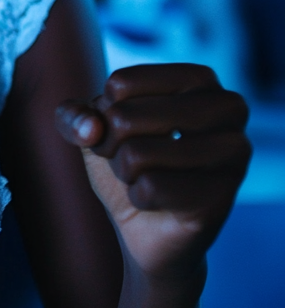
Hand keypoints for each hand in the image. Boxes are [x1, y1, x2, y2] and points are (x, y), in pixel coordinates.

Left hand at [56, 64, 249, 278]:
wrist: (147, 227)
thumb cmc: (129, 164)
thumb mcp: (92, 129)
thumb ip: (73, 115)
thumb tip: (90, 128)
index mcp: (198, 80)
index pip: (120, 83)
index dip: (103, 111)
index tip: (121, 127)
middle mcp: (227, 108)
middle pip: (124, 118)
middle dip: (110, 145)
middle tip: (130, 158)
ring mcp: (233, 153)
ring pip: (136, 154)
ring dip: (125, 172)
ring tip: (148, 177)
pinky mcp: (222, 196)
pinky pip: (151, 188)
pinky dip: (139, 197)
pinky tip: (160, 202)